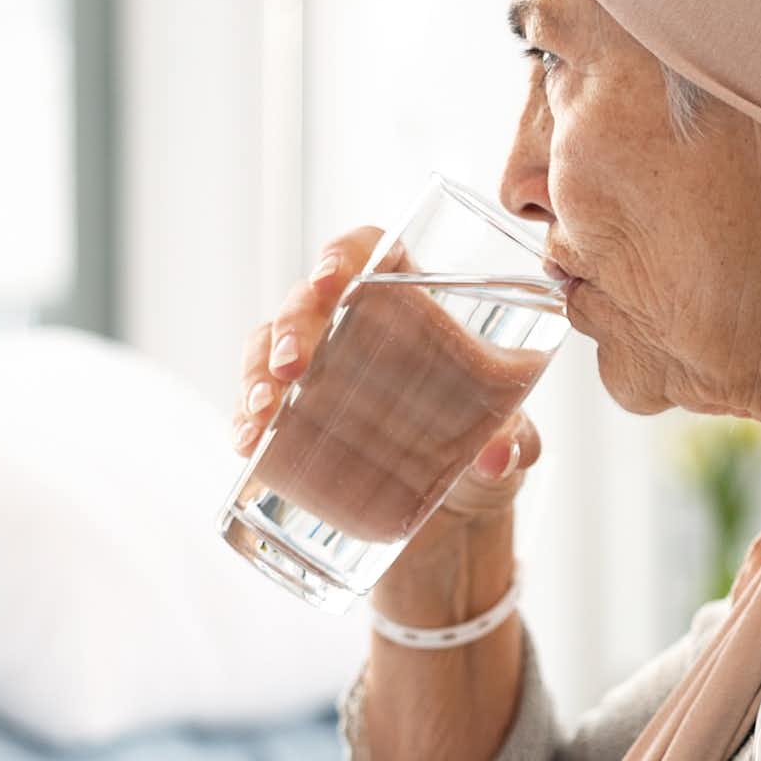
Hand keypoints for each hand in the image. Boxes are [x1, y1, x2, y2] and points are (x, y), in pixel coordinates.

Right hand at [234, 229, 544, 541]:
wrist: (458, 510)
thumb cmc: (484, 442)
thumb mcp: (511, 438)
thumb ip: (514, 440)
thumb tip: (500, 457)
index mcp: (408, 303)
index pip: (367, 250)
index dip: (341, 254)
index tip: (328, 280)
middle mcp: (353, 325)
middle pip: (307, 300)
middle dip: (291, 327)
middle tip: (294, 365)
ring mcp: (317, 368)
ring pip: (268, 345)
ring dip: (258, 371)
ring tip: (264, 409)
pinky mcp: (294, 415)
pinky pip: (257, 400)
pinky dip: (246, 418)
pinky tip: (247, 440)